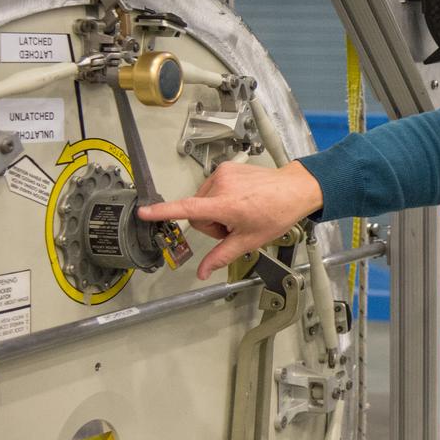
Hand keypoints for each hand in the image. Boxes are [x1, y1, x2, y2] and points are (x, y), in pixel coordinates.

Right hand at [138, 160, 324, 279]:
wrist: (295, 189)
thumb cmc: (277, 213)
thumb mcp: (249, 241)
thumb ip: (221, 256)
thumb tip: (202, 272)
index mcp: (225, 205)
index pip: (187, 209)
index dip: (163, 212)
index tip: (144, 212)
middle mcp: (221, 185)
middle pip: (198, 213)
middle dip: (212, 224)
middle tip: (234, 226)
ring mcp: (223, 174)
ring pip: (204, 201)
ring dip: (216, 210)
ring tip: (241, 212)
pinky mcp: (226, 167)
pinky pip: (212, 188)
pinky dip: (221, 197)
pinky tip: (241, 200)